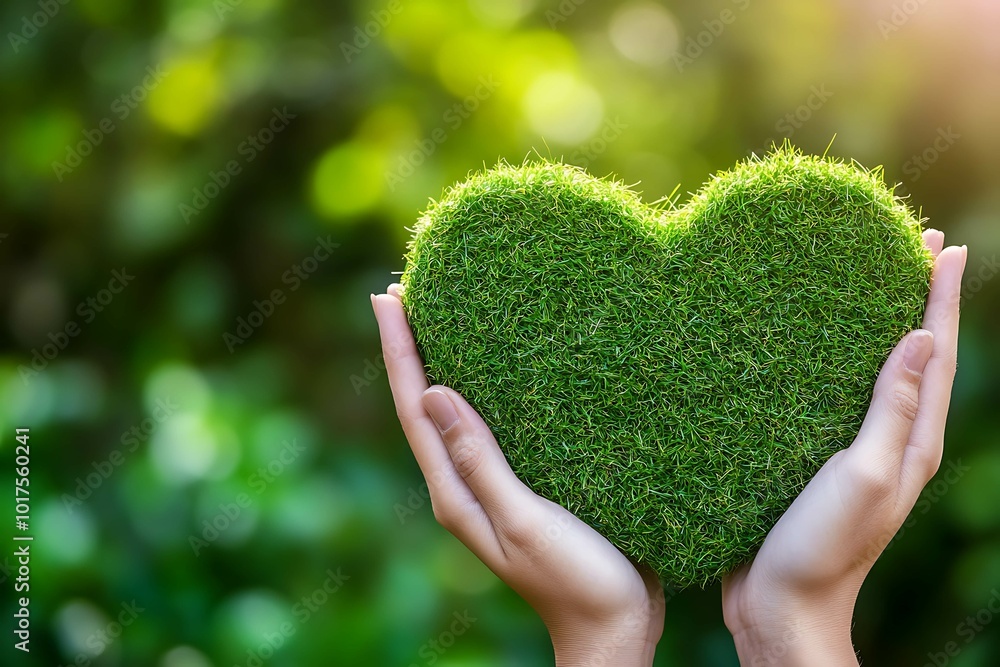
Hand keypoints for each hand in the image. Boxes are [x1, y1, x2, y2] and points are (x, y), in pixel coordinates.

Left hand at [373, 285, 663, 666]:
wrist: (616, 630)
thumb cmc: (577, 582)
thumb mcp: (524, 520)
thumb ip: (480, 462)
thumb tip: (434, 393)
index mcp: (456, 493)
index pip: (415, 409)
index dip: (399, 351)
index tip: (386, 297)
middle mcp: (465, 485)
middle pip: (426, 405)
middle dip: (410, 348)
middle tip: (401, 292)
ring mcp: (494, 486)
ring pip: (457, 413)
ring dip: (442, 362)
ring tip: (437, 316)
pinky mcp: (526, 484)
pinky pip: (493, 426)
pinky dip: (484, 389)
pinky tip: (498, 368)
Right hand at [721, 229, 967, 665]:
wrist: (780, 606)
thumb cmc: (821, 548)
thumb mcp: (864, 475)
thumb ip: (893, 410)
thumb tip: (923, 339)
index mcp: (912, 443)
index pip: (936, 355)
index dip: (940, 299)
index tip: (941, 247)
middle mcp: (891, 442)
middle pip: (916, 357)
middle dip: (919, 300)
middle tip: (913, 247)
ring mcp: (855, 452)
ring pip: (876, 374)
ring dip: (879, 324)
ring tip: (868, 283)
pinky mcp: (817, 460)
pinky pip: (838, 396)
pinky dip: (838, 360)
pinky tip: (815, 349)